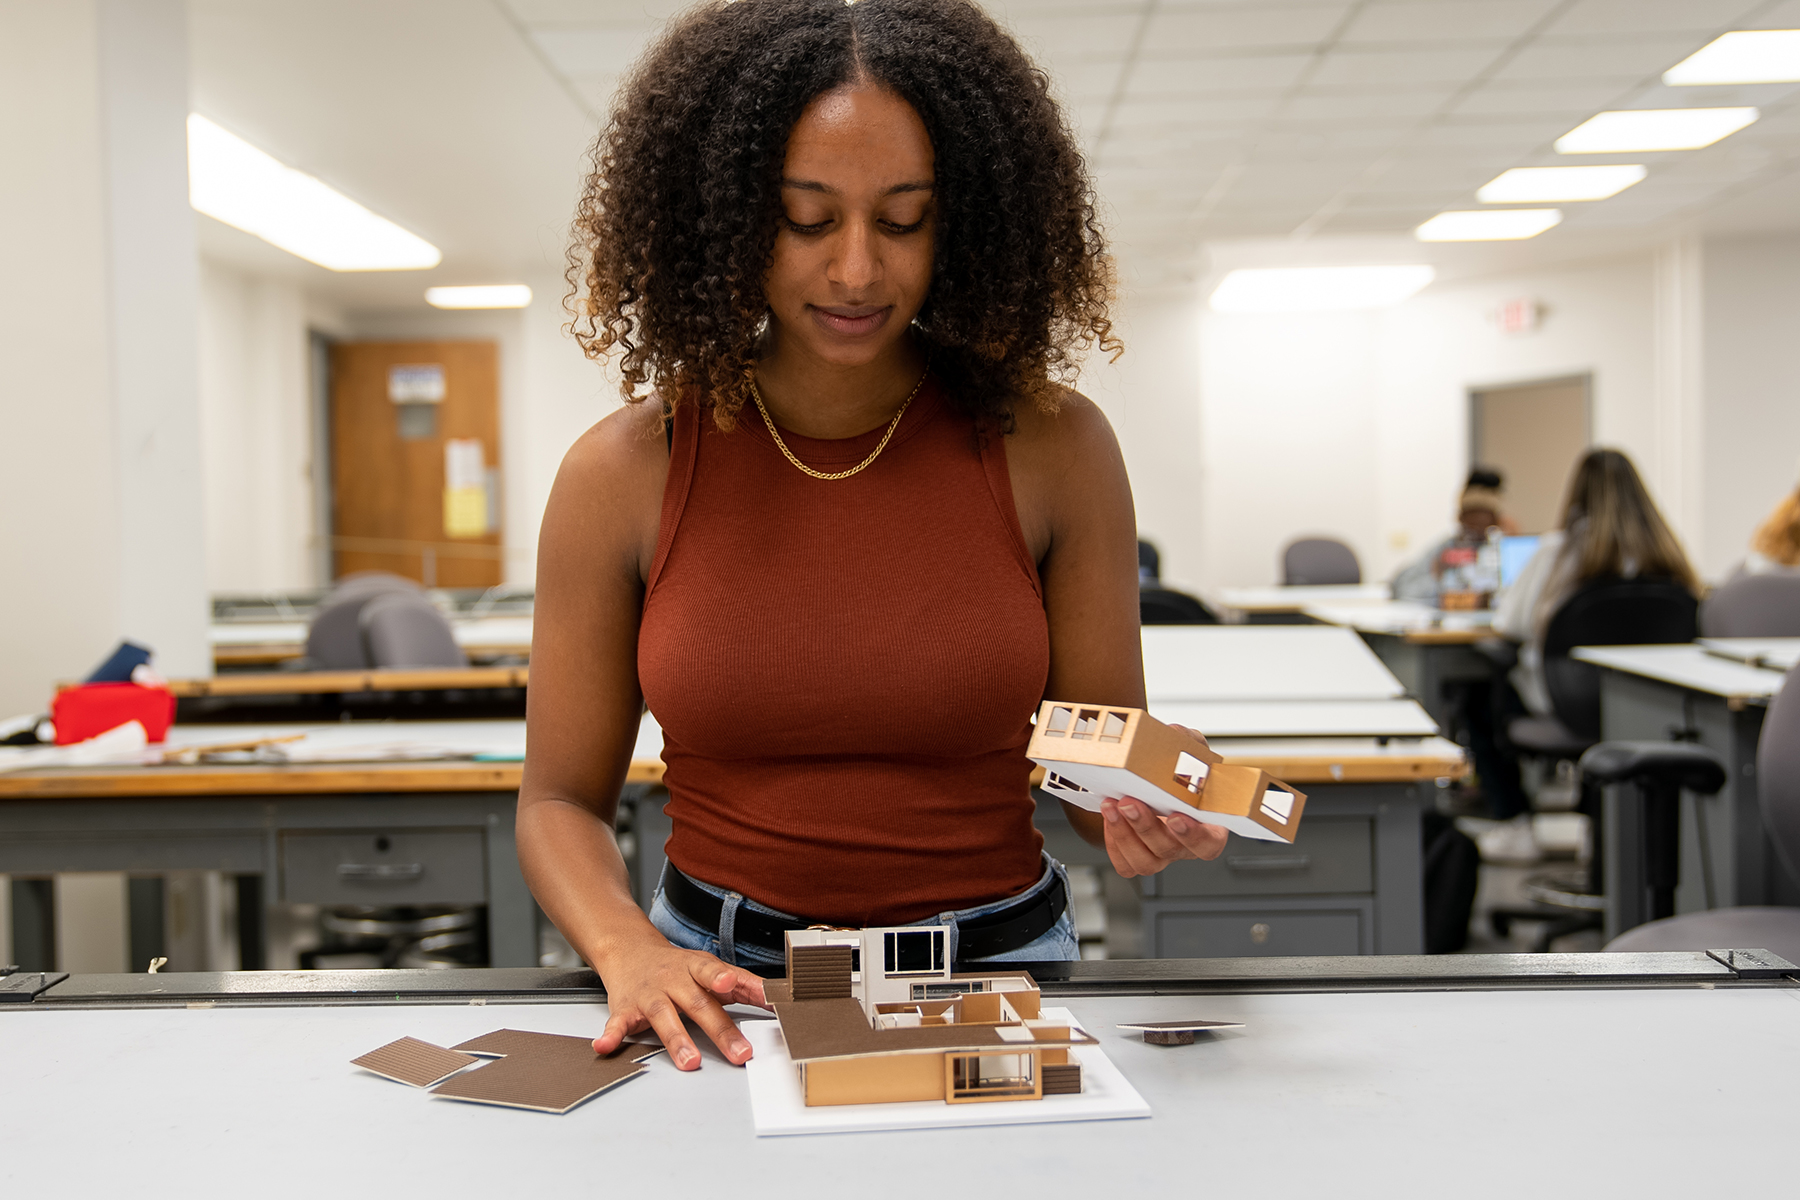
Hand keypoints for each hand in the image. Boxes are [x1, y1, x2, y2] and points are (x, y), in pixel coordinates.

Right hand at [591, 934, 766, 1069]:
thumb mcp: (710, 968)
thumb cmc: (677, 967)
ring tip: (689, 1062)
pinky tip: (605, 1047)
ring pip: (662, 1016)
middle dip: (720, 1030)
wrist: (630, 951)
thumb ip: (743, 985)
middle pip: (697, 1003)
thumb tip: (776, 998)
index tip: (732, 984)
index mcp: (695, 968)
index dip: (723, 978)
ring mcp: (648, 994)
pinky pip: (617, 1024)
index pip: (712, 971)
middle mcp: (672, 979)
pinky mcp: (625, 1009)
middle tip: (739, 1053)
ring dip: (676, 1039)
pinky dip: (611, 1036)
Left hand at [1100, 723, 1227, 877]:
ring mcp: (1160, 854)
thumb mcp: (1189, 750)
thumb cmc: (1177, 771)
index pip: (1209, 843)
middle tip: (1130, 801)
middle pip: (1170, 850)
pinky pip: (1125, 864)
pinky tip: (1110, 816)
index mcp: (1207, 825)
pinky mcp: (1136, 857)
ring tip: (1112, 805)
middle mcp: (1184, 845)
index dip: (1195, 836)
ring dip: (1124, 834)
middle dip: (1146, 827)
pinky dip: (1114, 842)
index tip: (1177, 817)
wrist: (1148, 780)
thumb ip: (1188, 742)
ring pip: (1145, 861)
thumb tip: (1176, 733)